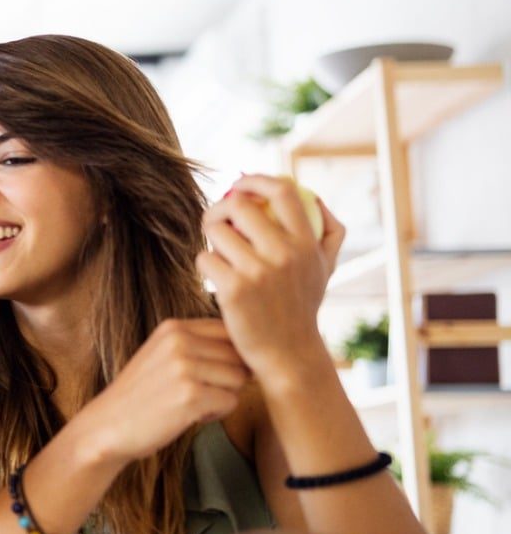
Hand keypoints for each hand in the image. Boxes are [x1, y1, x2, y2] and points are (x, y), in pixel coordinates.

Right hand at [70, 319, 247, 466]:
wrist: (106, 426)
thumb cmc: (141, 396)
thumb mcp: (163, 356)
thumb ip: (198, 345)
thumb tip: (251, 349)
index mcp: (173, 327)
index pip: (230, 330)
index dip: (233, 354)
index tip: (214, 373)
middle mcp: (179, 341)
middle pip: (239, 356)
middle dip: (228, 378)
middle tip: (198, 393)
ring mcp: (184, 367)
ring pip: (239, 379)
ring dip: (223, 396)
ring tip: (192, 404)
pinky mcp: (190, 395)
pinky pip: (230, 402)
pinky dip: (216, 414)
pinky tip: (189, 416)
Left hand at [198, 174, 344, 376]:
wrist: (288, 354)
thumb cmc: (302, 306)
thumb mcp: (325, 268)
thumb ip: (328, 231)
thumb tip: (314, 195)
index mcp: (306, 243)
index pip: (283, 192)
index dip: (257, 180)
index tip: (240, 182)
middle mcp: (284, 254)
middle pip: (238, 205)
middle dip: (220, 207)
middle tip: (217, 220)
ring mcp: (258, 272)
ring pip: (216, 231)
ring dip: (210, 239)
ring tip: (219, 254)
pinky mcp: (233, 290)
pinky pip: (204, 258)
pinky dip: (205, 265)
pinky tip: (215, 278)